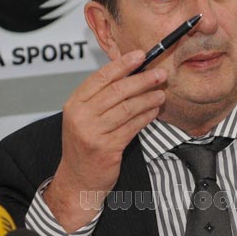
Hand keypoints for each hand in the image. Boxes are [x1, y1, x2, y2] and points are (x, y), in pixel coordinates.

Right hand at [44, 50, 166, 231]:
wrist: (78, 179)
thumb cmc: (85, 145)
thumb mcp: (85, 117)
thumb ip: (101, 97)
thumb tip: (130, 75)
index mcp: (75, 104)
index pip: (101, 77)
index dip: (122, 64)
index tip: (140, 55)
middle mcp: (81, 116)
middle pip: (117, 90)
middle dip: (142, 80)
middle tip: (159, 74)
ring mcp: (93, 132)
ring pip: (127, 108)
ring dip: (148, 98)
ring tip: (161, 93)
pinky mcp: (107, 148)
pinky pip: (132, 127)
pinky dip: (146, 117)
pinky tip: (154, 111)